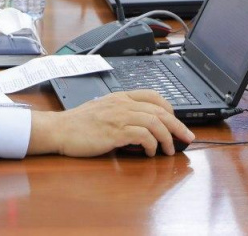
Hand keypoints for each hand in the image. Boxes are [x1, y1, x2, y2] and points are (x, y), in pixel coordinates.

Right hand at [28, 90, 194, 156]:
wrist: (60, 129)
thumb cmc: (78, 123)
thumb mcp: (102, 109)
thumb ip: (121, 112)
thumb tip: (140, 126)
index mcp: (120, 97)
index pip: (153, 96)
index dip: (169, 109)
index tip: (176, 121)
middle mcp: (122, 104)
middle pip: (160, 111)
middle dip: (178, 125)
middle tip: (187, 138)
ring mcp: (119, 117)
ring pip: (155, 122)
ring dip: (167, 137)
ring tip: (169, 150)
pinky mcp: (115, 132)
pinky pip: (142, 135)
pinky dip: (152, 144)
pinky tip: (151, 152)